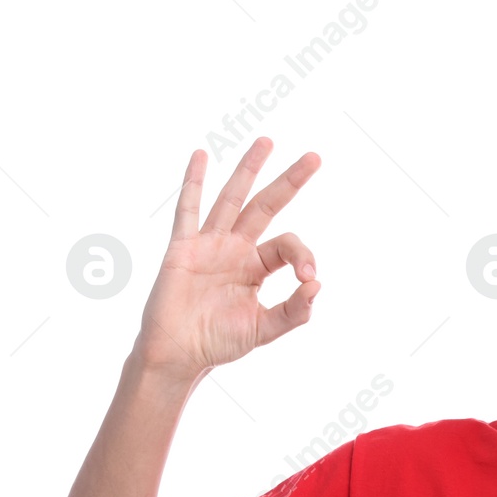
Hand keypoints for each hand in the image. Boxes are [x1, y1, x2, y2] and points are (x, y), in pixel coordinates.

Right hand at [135, 138, 321, 382]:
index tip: (308, 278)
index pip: (288, 246)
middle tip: (315, 157)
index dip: (303, 256)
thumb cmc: (218, 342)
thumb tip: (318, 285)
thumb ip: (294, 311)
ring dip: (249, 169)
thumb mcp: (264, 329)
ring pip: (232, 199)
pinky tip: (201, 156)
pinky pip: (188, 210)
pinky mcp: (183, 248)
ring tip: (267, 142)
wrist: (178, 354)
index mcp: (257, 266)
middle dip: (289, 181)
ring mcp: (209, 244)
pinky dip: (193, 182)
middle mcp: (235, 249)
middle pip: (266, 206)